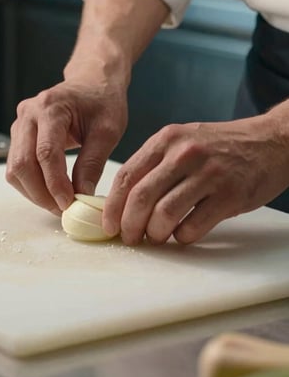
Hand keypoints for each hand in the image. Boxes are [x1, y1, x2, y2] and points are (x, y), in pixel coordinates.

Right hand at [6, 77, 127, 213]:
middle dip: (41, 193)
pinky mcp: (20, 136)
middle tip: (64, 210)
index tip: (70, 204)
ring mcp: (20, 124)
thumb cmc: (103, 101)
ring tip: (59, 203)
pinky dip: (31, 184)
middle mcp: (28, 114)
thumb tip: (82, 196)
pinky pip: (17, 166)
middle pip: (22, 164)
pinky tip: (52, 191)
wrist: (92, 83)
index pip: (46, 153)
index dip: (56, 184)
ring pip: (15, 169)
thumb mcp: (108, 131)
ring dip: (34, 192)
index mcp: (51, 107)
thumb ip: (93, 163)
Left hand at [102, 113, 288, 244]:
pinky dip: (182, 237)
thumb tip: (123, 201)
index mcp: (166, 139)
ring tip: (157, 236)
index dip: (112, 205)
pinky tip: (183, 233)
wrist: (268, 142)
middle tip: (129, 238)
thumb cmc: (218, 146)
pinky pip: (193, 227)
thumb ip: (154, 165)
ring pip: (164, 215)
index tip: (108, 224)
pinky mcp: (229, 195)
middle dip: (129, 225)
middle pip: (141, 197)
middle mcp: (184, 154)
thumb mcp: (182, 141)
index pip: (127, 175)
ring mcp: (208, 174)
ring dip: (155, 234)